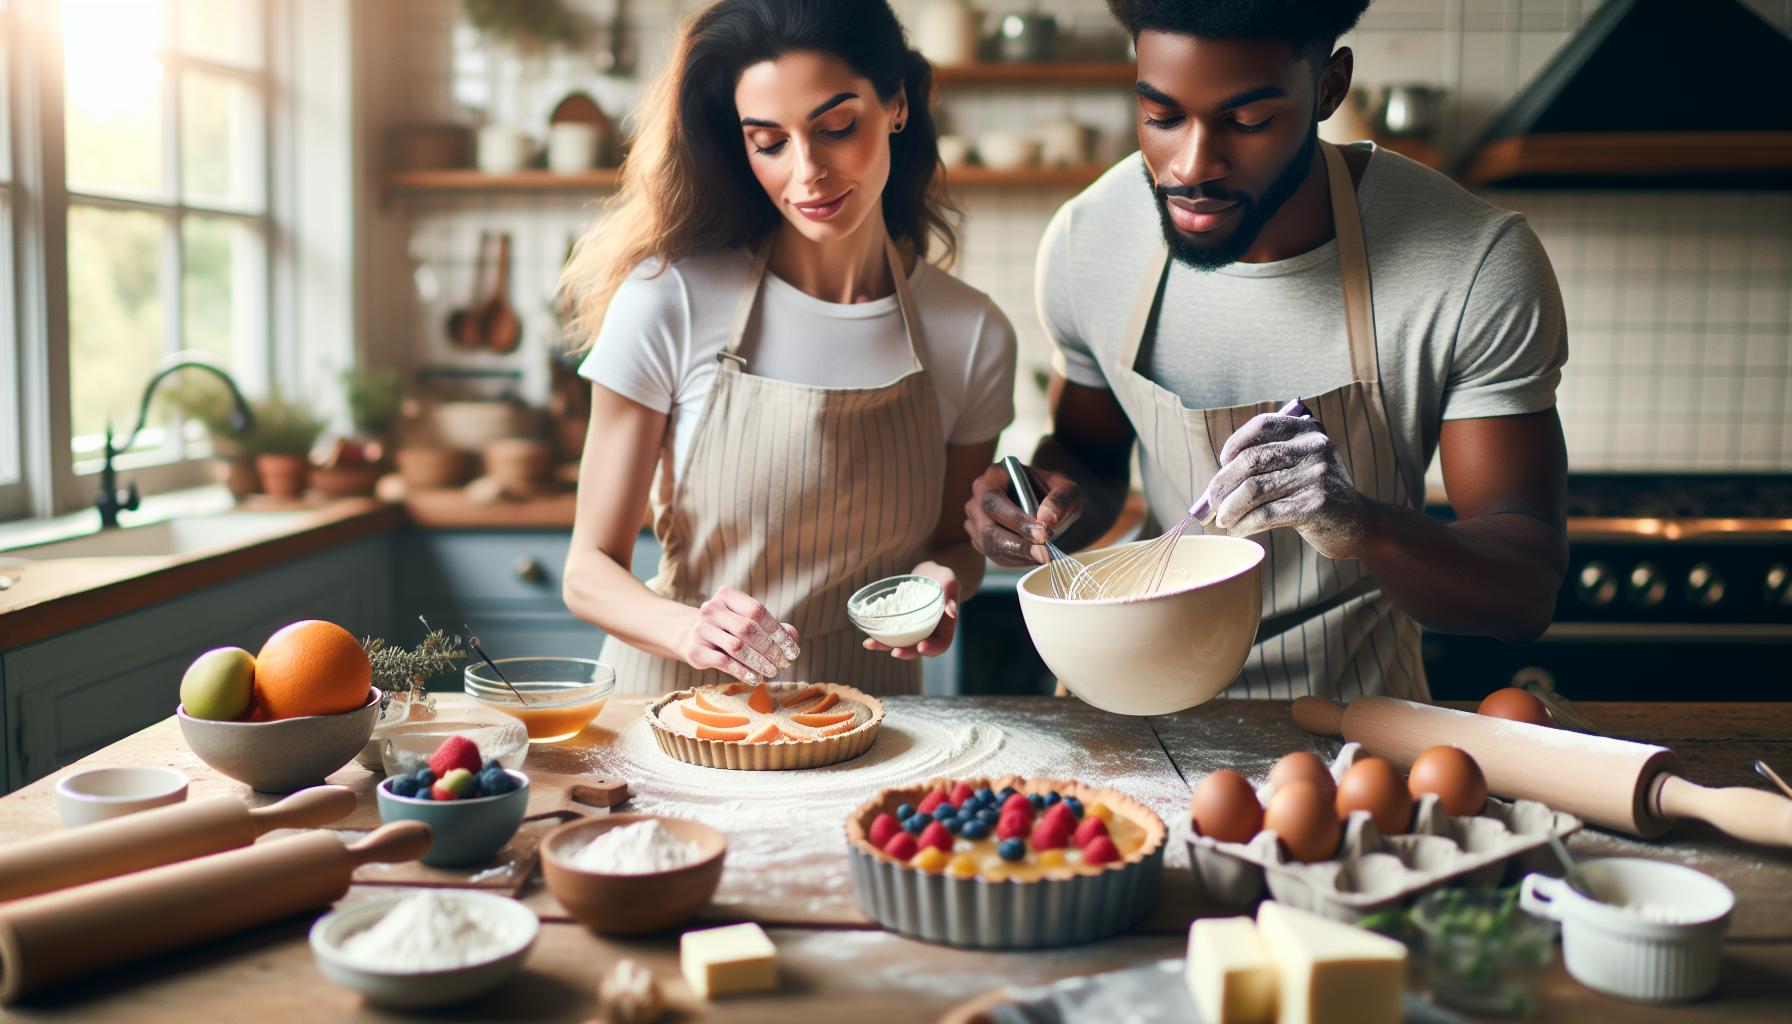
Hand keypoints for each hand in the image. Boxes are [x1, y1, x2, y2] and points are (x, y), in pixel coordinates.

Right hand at [674, 585, 801, 683]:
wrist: (690, 637)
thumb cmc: (727, 628)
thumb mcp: (747, 621)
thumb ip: (772, 627)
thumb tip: (793, 636)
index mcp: (726, 595)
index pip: (756, 610)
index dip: (776, 630)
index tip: (790, 648)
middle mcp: (711, 609)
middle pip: (747, 629)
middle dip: (769, 648)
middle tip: (782, 662)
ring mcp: (701, 629)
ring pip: (736, 646)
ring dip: (758, 661)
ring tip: (771, 671)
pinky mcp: (696, 650)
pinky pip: (723, 662)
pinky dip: (742, 671)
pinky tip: (754, 677)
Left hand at [862, 562, 958, 659]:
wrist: (928, 574)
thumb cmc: (942, 576)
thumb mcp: (950, 581)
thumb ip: (951, 594)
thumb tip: (952, 612)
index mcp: (944, 628)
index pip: (941, 644)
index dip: (932, 648)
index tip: (921, 646)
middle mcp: (928, 633)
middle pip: (919, 649)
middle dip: (907, 652)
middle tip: (895, 652)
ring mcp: (913, 630)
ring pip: (901, 644)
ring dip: (886, 647)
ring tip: (871, 645)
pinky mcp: (900, 624)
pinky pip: (891, 633)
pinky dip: (879, 636)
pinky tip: (867, 637)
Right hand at [965, 462, 1082, 566]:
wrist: (1049, 510)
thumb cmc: (1055, 496)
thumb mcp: (1067, 491)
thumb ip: (1061, 500)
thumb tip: (1046, 518)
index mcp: (994, 476)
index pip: (994, 500)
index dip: (1015, 520)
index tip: (1042, 534)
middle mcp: (978, 498)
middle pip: (987, 528)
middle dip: (1017, 544)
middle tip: (1045, 553)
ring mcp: (976, 521)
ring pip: (989, 546)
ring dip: (1018, 555)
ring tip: (1044, 556)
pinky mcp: (981, 541)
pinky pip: (994, 556)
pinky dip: (1016, 561)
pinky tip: (1035, 557)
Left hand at [1198, 410, 1373, 559]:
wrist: (1359, 525)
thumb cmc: (1316, 495)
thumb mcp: (1301, 466)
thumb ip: (1269, 461)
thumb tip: (1216, 482)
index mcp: (1307, 431)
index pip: (1262, 426)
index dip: (1235, 443)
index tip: (1223, 463)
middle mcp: (1313, 448)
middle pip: (1251, 460)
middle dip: (1223, 483)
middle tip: (1213, 503)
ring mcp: (1316, 476)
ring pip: (1253, 489)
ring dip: (1230, 508)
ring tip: (1223, 520)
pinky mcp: (1315, 505)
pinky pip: (1265, 514)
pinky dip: (1245, 524)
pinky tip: (1239, 530)